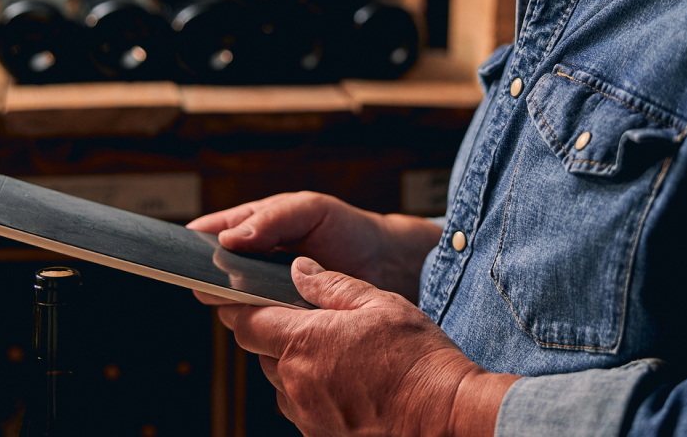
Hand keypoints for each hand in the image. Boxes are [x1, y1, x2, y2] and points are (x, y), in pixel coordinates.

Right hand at [187, 192, 441, 300]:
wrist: (386, 264)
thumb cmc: (346, 229)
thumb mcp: (309, 210)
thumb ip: (271, 220)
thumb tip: (229, 239)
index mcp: (253, 228)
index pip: (210, 235)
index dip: (190, 245)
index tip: (178, 255)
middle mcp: (253, 264)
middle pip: (215, 275)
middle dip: (212, 279)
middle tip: (213, 282)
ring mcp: (266, 293)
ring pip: (234, 304)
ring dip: (238, 304)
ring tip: (249, 297)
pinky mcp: (283, 321)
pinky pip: (260, 326)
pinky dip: (260, 325)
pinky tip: (268, 320)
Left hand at [222, 257, 517, 436]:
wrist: (448, 418)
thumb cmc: (418, 358)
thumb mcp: (378, 303)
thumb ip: (330, 285)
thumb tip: (298, 269)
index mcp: (302, 342)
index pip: (245, 322)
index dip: (238, 306)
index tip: (238, 296)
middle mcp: (295, 383)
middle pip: (263, 352)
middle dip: (275, 334)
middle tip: (306, 320)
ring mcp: (307, 415)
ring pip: (282, 381)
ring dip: (295, 365)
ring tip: (336, 353)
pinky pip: (302, 407)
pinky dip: (313, 392)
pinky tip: (347, 382)